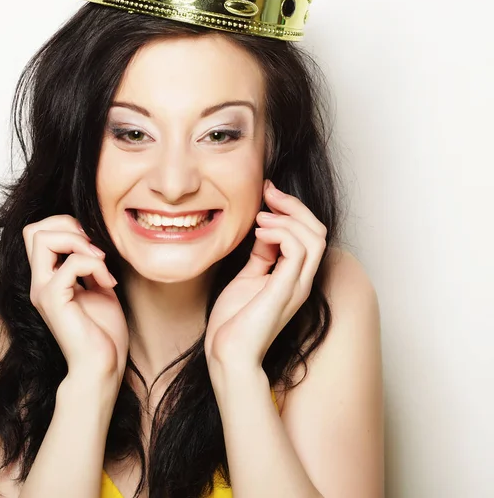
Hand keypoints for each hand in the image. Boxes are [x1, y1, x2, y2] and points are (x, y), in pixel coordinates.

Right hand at [23, 215, 128, 391]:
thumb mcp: (99, 286)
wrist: (102, 365)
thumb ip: (91, 264)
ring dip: (79, 242)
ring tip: (102, 262)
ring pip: (42, 239)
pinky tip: (109, 282)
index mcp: (48, 278)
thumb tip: (94, 240)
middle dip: (69, 226)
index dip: (65, 225)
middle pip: (34, 230)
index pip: (37, 233)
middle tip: (96, 248)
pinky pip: (70, 264)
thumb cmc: (103, 331)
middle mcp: (39, 282)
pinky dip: (94, 264)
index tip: (94, 243)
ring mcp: (43, 291)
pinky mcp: (53, 301)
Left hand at [204, 180, 326, 372]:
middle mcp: (301, 280)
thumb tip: (263, 231)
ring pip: (314, 237)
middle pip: (318, 230)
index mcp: (294, 276)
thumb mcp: (248, 277)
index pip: (309, 233)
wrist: (228, 354)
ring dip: (286, 219)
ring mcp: (297, 285)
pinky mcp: (285, 290)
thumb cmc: (234, 321)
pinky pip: (298, 251)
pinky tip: (258, 234)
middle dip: (294, 205)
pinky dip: (280, 233)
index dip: (291, 208)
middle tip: (268, 193)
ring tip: (259, 219)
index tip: (267, 191)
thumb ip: (261, 256)